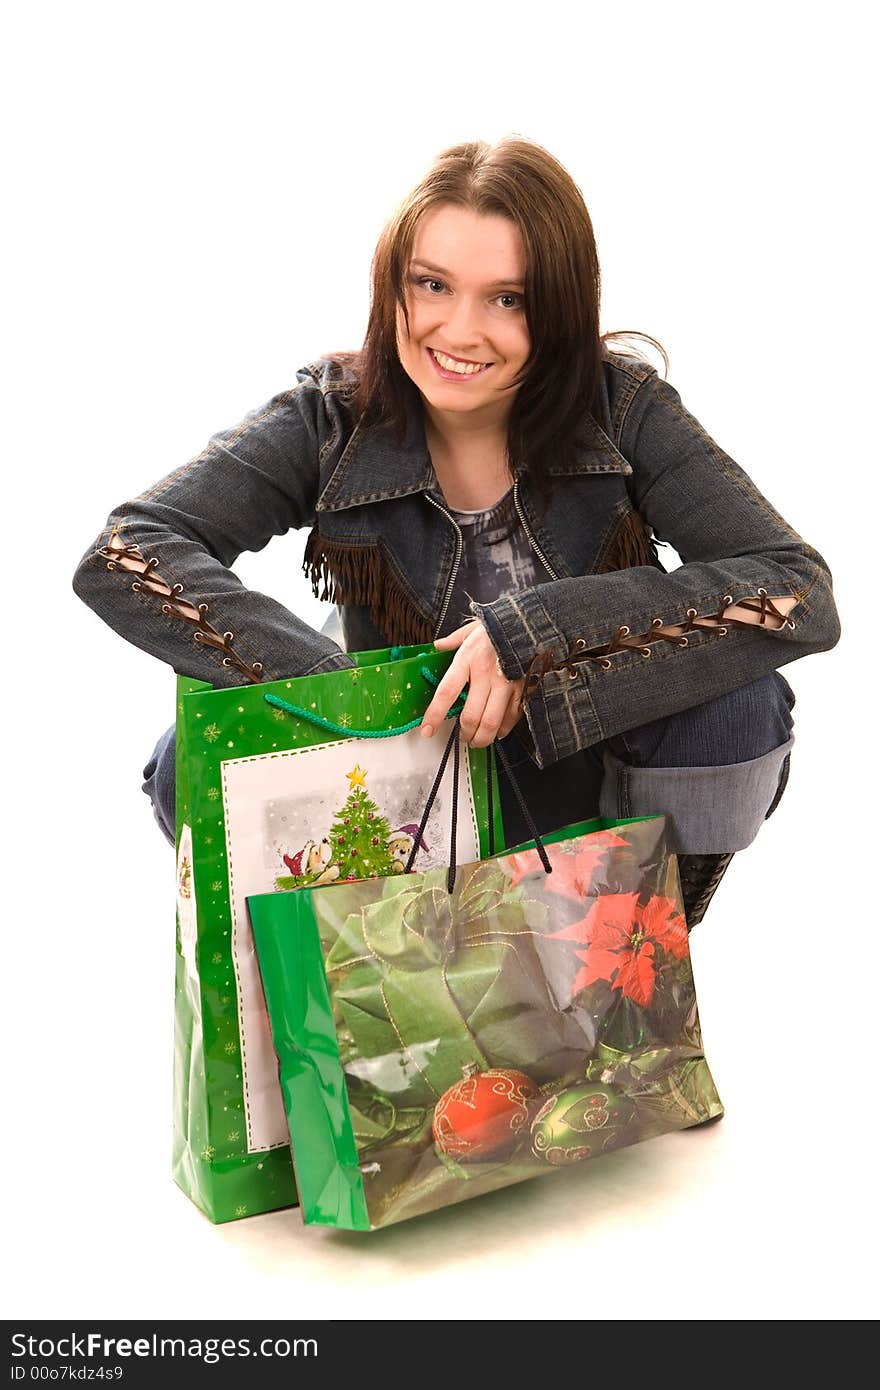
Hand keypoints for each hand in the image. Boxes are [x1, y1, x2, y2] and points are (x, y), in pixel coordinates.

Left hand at [420, 619, 526, 747]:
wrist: (533, 622)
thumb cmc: (501, 626)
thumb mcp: (472, 628)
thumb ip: (453, 640)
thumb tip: (437, 646)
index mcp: (468, 659)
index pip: (446, 692)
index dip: (435, 714)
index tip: (427, 729)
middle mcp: (486, 674)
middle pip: (471, 716)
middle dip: (464, 733)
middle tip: (462, 737)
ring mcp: (506, 684)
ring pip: (491, 723)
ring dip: (482, 737)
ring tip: (477, 740)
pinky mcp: (523, 689)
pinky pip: (511, 718)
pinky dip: (503, 730)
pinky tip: (498, 731)